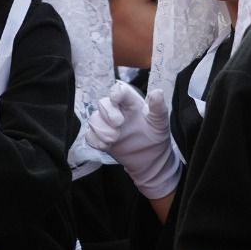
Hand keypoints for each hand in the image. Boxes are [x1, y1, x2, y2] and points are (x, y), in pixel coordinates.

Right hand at [84, 81, 181, 199]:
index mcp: (130, 103)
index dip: (115, 92)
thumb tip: (158, 92)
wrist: (151, 159)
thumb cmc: (156, 135)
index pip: (119, 91)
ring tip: (113, 139)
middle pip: (103, 104)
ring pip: (94, 119)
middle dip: (107, 113)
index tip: (115, 98)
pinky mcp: (101, 138)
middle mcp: (117, 111)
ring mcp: (108, 125)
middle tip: (118, 125)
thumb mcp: (160, 121)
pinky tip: (106, 146)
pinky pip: (90, 136)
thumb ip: (158, 107)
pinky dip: (95, 140)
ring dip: (101, 129)